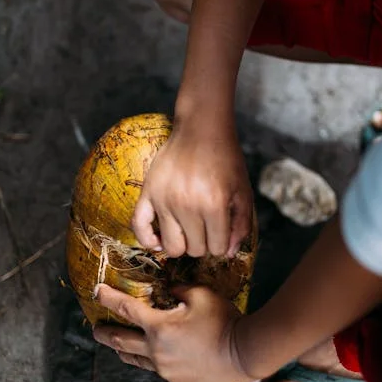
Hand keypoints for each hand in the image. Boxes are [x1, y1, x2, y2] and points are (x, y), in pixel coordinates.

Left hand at [92, 283, 251, 381]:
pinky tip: (151, 355)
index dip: (108, 298)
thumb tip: (169, 291)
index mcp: (158, 327)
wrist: (244, 353)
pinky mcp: (176, 381)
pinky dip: (149, 358)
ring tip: (118, 344)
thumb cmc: (224, 321)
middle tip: (95, 328)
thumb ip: (179, 290)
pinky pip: (155, 368)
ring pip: (135, 359)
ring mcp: (165, 369)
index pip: (126, 309)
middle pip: (120, 341)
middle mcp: (156, 351)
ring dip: (123, 349)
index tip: (96, 291)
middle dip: (104, 333)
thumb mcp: (201, 294)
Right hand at [131, 109, 252, 257]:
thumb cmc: (225, 159)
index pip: (217, 249)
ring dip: (182, 245)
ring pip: (171, 246)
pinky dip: (147, 240)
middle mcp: (187, 205)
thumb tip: (229, 254)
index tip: (222, 232)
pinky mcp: (148, 193)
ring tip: (188, 231)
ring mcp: (164, 200)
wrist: (201, 128)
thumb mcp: (243, 191)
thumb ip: (241, 225)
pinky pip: (139, 227)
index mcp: (214, 205)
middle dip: (204, 244)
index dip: (223, 245)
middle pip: (194, 250)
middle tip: (207, 227)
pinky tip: (158, 241)